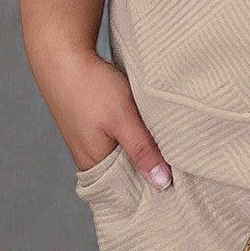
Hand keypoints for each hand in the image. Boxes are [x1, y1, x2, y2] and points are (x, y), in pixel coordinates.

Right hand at [40, 48, 172, 190]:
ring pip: (126, 156)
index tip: (181, 194)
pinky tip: (153, 133)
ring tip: (175, 153)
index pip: (128, 194)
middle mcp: (91, 159)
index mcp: (96, 166)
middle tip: (187, 175)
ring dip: (146, 153)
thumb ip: (142, 150)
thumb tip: (162, 183)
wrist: (62, 56)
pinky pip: (121, 140)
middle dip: (152, 174)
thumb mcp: (123, 119)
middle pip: (128, 176)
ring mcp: (92, 141)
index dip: (152, 194)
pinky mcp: (95, 125)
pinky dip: (137, 138)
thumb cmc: (91, 88)